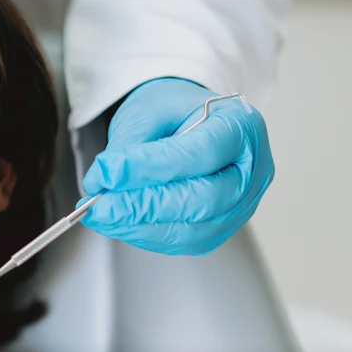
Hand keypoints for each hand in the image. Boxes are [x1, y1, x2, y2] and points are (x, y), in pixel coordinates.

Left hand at [79, 77, 273, 255]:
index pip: (199, 153)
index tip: (107, 171)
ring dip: (140, 225)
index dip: (149, 167)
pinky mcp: (221, 228)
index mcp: (241, 126)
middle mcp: (252, 169)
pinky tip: (119, 223)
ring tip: (101, 215)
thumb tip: (103, 183)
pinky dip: (146, 235)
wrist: (189, 122)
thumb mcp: (148, 111)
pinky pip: (184, 241)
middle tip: (99, 203)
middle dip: (144, 204)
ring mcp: (241, 204)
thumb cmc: (174, 112)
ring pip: (193, 228)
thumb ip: (128, 147)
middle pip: (202, 198)